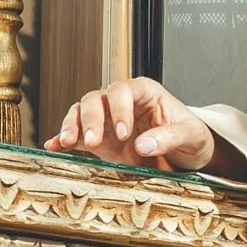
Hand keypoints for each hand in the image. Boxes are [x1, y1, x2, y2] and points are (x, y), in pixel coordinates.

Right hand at [45, 75, 213, 172]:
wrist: (189, 155)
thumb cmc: (193, 137)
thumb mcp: (191, 135)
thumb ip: (169, 137)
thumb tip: (143, 144)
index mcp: (144, 92)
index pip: (122, 91)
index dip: (118, 109)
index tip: (123, 133)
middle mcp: (122, 103)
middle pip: (95, 99)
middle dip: (91, 119)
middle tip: (93, 142)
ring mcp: (107, 120)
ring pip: (81, 113)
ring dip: (72, 126)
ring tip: (68, 142)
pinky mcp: (100, 140)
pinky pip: (77, 136)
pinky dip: (64, 140)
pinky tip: (54, 147)